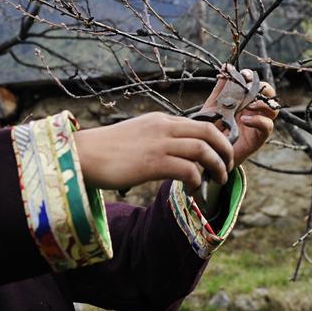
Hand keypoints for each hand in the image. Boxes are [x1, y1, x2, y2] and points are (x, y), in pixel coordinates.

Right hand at [75, 112, 233, 193]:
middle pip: (209, 133)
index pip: (200, 124)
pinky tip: (193, 190)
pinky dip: (197, 181)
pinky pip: (188, 169)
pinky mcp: (153, 162)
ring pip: (204, 150)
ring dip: (217, 167)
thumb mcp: (138, 136)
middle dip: (225, 150)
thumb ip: (158, 139)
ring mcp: (159, 144)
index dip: (217, 140)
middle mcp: (164, 127)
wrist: (83, 154)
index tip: (221, 155)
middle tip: (227, 167)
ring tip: (218, 180)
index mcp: (161, 120)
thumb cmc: (106, 151)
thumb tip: (174, 153)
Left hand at [200, 66, 278, 166]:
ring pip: (273, 109)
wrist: (211, 152)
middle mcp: (255, 110)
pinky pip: (268, 126)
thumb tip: (226, 66)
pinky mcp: (259, 137)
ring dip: (263, 104)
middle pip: (269, 94)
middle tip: (250, 87)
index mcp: (246, 100)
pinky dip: (259, 120)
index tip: (245, 75)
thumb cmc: (214, 128)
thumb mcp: (213, 106)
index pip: (256, 84)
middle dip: (262, 88)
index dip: (253, 77)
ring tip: (250, 105)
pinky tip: (246, 119)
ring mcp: (259, 123)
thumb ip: (220, 88)